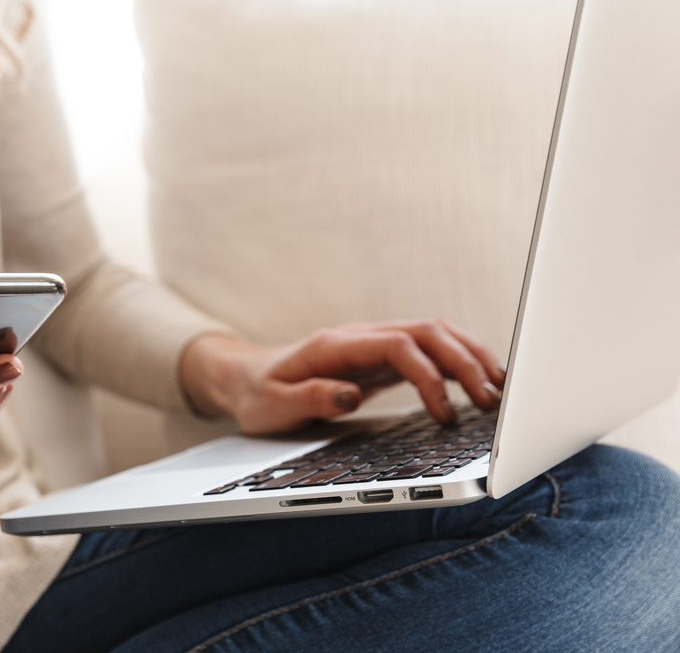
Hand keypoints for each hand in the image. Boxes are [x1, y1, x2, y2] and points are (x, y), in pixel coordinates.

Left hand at [179, 319, 505, 434]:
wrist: (244, 379)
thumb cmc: (258, 394)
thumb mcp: (271, 405)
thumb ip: (308, 398)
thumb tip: (347, 395)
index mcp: (335, 345)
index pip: (398, 346)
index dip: (429, 376)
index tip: (444, 415)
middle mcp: (359, 337)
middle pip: (427, 331)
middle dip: (465, 361)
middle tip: (493, 402)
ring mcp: (372, 345)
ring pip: (434, 334)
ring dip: (470, 356)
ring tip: (501, 391)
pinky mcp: (380, 359)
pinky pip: (428, 351)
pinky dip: (458, 363)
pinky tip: (480, 384)